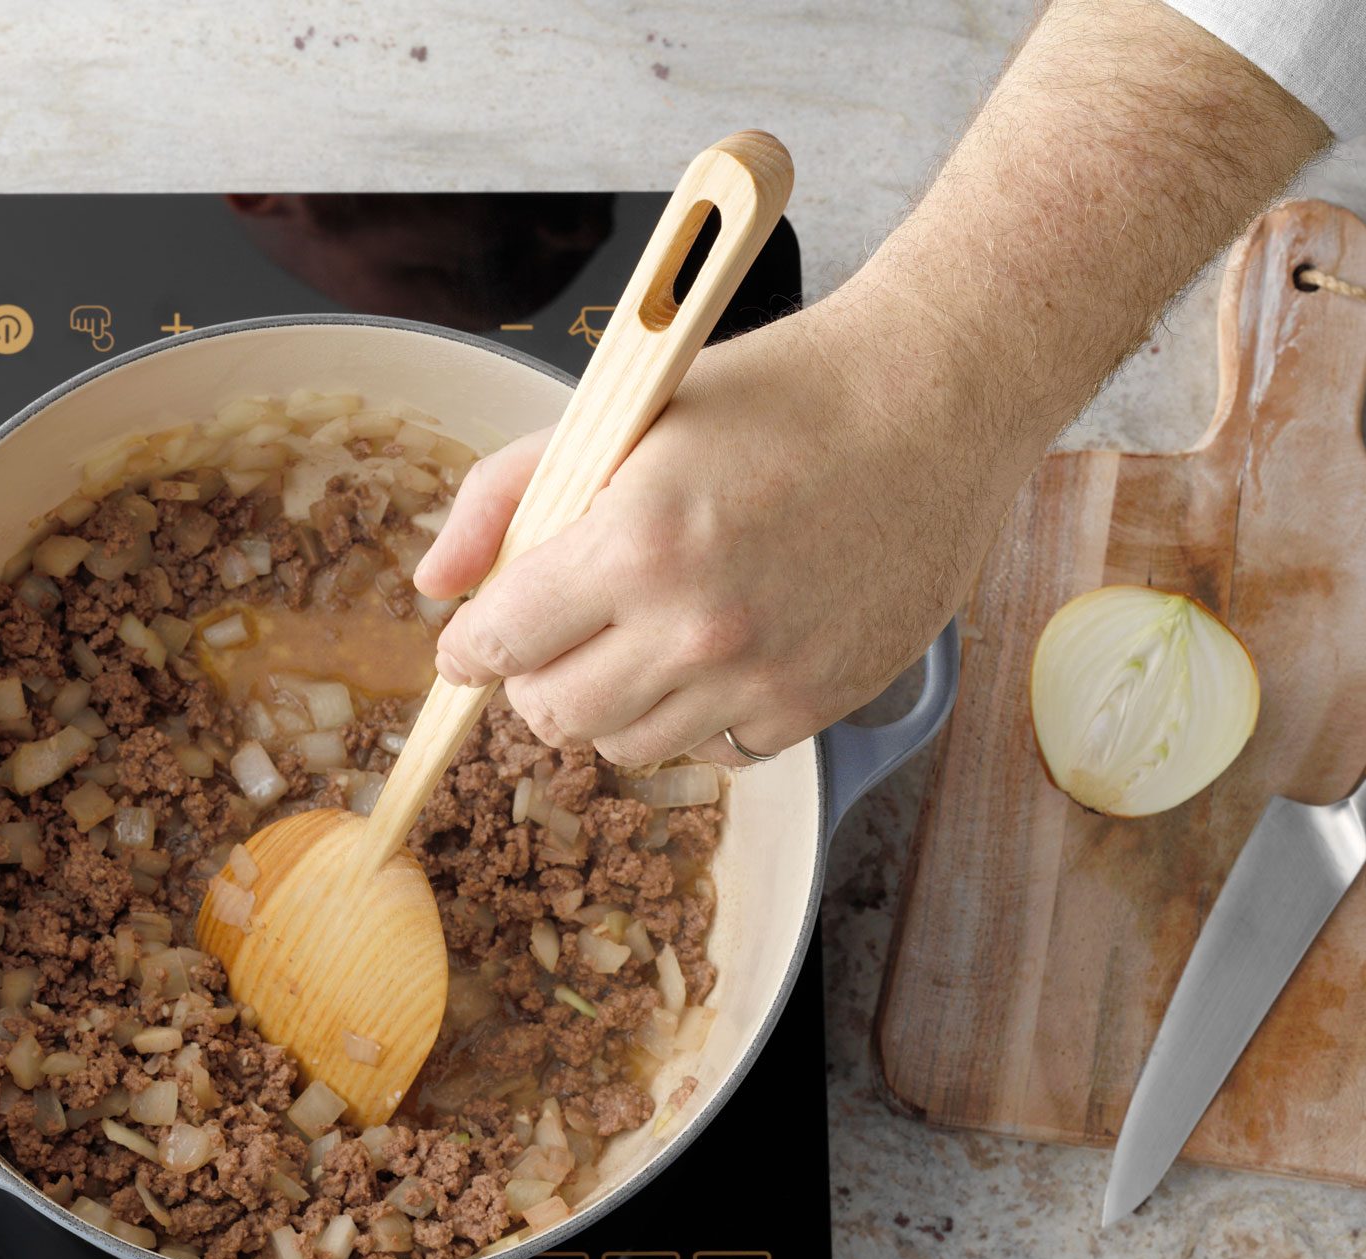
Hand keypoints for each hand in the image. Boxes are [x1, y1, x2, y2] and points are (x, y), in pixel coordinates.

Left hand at [413, 295, 1019, 767]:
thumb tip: (432, 581)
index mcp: (635, 544)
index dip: (470, 646)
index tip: (473, 639)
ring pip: (624, 749)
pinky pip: (711, 753)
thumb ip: (506, 495)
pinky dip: (692, 718)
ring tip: (638, 636)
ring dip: (610, 704)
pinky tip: (713, 652)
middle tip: (557, 634)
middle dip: (534, 678)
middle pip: (551, 717)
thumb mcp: (621, 418)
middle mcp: (696, 626)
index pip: (500, 645)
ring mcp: (760, 678)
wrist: (933, 403)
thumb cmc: (772, 397)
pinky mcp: (814, 706)